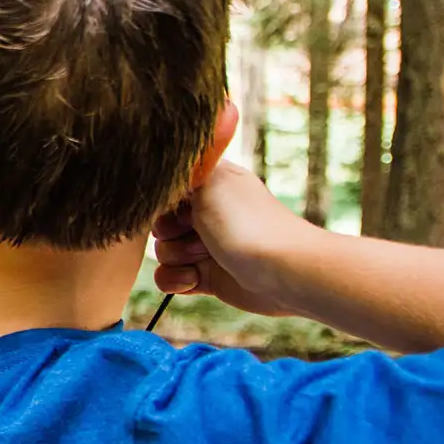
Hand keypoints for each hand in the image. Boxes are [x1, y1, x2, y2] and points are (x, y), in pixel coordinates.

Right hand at [151, 162, 314, 317]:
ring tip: (204, 258)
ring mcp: (205, 245)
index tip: (181, 206)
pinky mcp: (205, 275)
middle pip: (160, 222)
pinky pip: (170, 277)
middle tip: (197, 233)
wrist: (283, 272)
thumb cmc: (248, 224)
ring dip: (177, 257)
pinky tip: (194, 280)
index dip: (165, 200)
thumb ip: (182, 172)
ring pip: (163, 251)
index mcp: (210, 184)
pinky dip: (176, 280)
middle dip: (170, 232)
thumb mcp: (210, 183)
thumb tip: (163, 163)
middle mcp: (207, 213)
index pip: (167, 188)